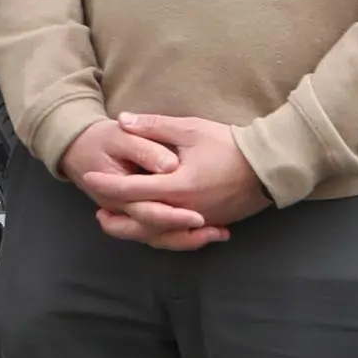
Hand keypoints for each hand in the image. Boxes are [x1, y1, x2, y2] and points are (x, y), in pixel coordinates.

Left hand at [69, 110, 260, 248]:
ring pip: (159, 236)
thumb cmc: (229, 144)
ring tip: (118, 223)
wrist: (268, 165)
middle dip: (117, 218)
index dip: (107, 184)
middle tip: (98, 212)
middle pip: (141, 222)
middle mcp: (185, 209)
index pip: (131, 189)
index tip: (88, 178)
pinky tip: (150, 229)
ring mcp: (199, 220)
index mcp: (178, 186)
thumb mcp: (190, 129)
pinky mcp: (210, 224)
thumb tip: (122, 121)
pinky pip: (178, 237)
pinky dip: (160, 236)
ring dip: (135, 231)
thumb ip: (154, 127)